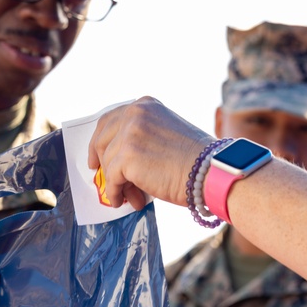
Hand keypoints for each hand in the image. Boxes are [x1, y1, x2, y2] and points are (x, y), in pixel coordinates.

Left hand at [88, 97, 212, 209]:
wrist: (209, 170)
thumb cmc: (194, 160)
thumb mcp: (165, 134)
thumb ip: (141, 139)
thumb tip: (118, 163)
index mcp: (145, 105)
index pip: (110, 120)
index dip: (100, 141)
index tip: (97, 159)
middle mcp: (135, 113)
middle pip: (102, 139)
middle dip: (102, 163)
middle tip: (105, 182)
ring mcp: (129, 133)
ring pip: (108, 162)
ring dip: (116, 183)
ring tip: (127, 197)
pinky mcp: (127, 156)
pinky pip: (111, 179)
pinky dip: (115, 192)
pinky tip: (122, 201)